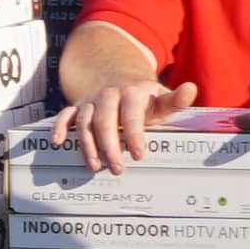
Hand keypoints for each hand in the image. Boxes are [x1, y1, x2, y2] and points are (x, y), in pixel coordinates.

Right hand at [56, 75, 183, 173]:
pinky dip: (58, 128)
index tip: (139, 155)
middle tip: (117, 168)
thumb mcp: (160, 99)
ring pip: (84, 122)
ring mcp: (91, 101)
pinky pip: (64, 116)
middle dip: (110, 146)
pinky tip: (57, 142)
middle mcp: (108, 95)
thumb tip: (191, 89)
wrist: (117, 80)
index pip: (131, 114)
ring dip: (88, 145)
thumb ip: (175, 100)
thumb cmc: (143, 99)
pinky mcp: (78, 107)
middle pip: (104, 120)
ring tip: (95, 166)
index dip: (134, 134)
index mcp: (131, 93)